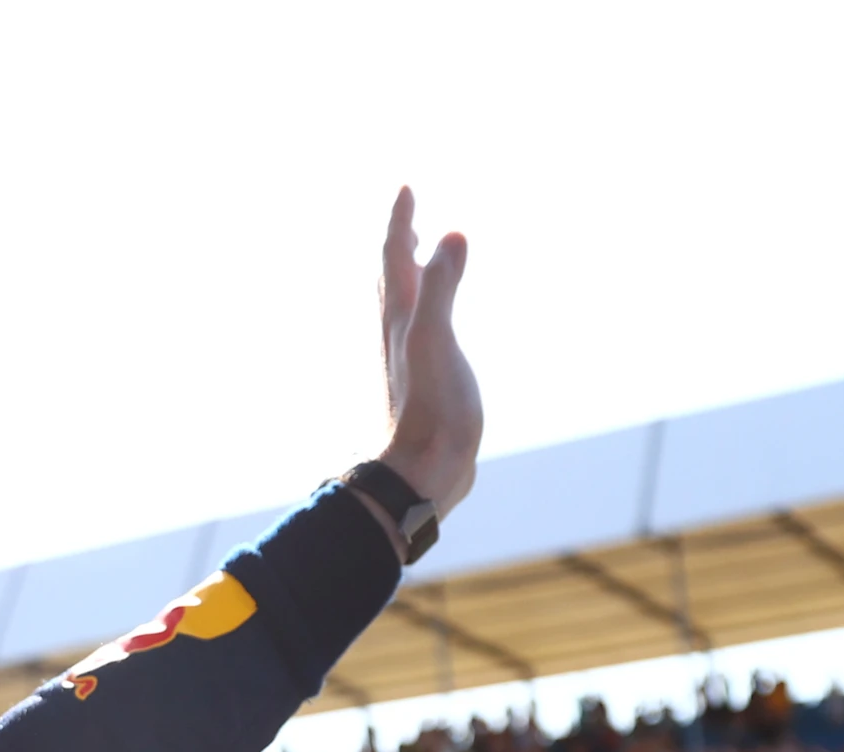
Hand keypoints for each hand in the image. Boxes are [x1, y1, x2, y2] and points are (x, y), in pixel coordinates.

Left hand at [376, 187, 480, 520]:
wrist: (422, 472)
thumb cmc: (431, 409)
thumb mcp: (437, 340)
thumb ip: (441, 287)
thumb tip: (451, 234)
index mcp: (399, 317)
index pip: (393, 256)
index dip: (400, 220)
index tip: (405, 187)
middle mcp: (397, 333)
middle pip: (391, 277)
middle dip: (399, 241)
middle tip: (407, 214)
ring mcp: (409, 359)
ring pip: (403, 305)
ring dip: (408, 275)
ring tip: (417, 259)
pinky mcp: (425, 382)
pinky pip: (422, 331)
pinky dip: (428, 311)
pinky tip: (436, 327)